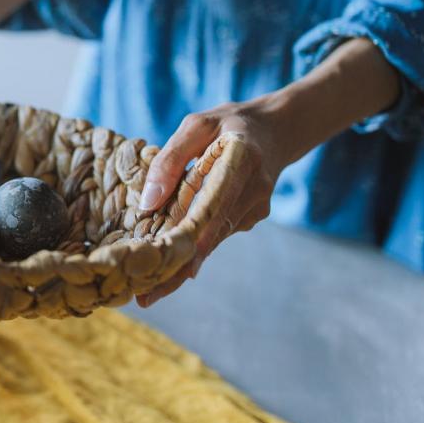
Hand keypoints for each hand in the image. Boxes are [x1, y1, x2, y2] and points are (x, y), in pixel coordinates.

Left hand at [133, 38, 400, 305]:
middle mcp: (252, 192)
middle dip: (177, 268)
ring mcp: (254, 210)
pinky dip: (191, 249)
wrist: (277, 130)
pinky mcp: (248, 219)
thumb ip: (171, 158)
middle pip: (209, 236)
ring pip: (211, 242)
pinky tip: (165, 268)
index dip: (190, 238)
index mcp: (241, 161)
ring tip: (148, 294)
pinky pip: (215, 236)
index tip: (169, 266)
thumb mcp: (198, 125)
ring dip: (181, 266)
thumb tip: (148, 201)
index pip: (213, 205)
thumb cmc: (229, 124)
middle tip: (146, 298)